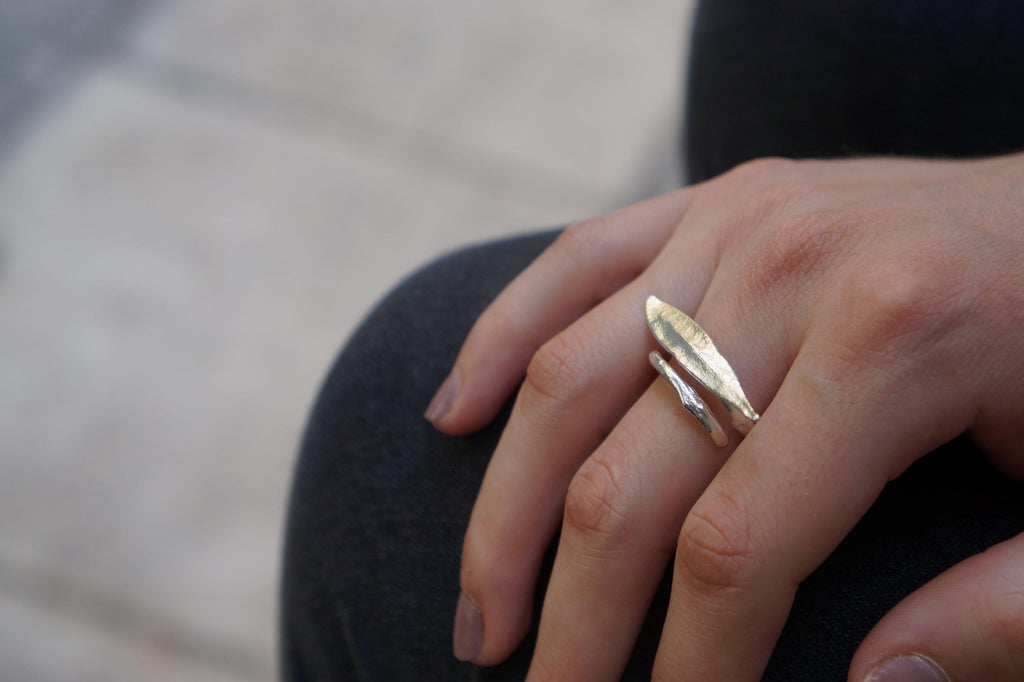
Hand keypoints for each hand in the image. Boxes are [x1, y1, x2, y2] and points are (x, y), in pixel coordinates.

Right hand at [426, 155, 1023, 680]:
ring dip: (504, 509)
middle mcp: (792, 261)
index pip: (736, 547)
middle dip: (571, 618)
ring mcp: (736, 218)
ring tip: (478, 613)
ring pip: (567, 378)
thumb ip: (1009, 615)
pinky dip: (499, 340)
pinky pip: (572, 265)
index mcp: (900, 336)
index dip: (686, 668)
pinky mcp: (712, 198)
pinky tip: (451, 415)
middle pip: (625, 476)